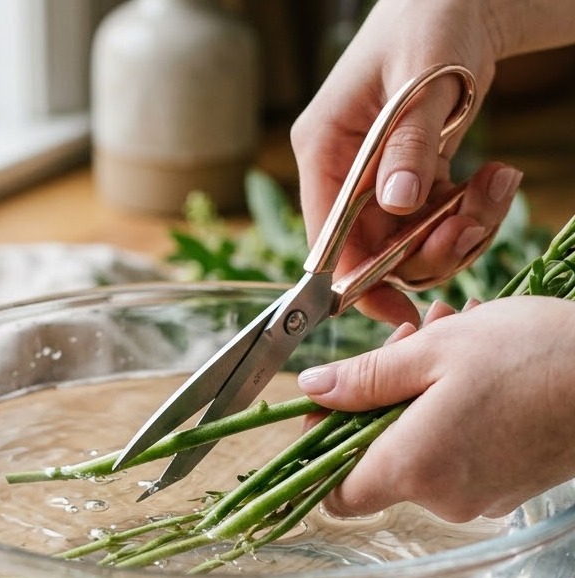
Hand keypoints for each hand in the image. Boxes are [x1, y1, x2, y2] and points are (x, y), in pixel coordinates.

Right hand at [291, 0, 521, 325]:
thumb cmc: (432, 19)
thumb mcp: (423, 79)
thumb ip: (408, 143)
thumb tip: (397, 204)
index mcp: (323, 149)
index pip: (326, 237)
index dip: (356, 280)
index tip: (398, 309)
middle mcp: (342, 170)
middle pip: (370, 250)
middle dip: (425, 250)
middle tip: (472, 224)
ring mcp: (374, 177)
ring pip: (406, 242)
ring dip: (457, 231)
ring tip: (494, 188)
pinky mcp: (407, 176)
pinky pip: (431, 222)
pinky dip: (467, 213)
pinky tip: (493, 179)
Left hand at [297, 296, 574, 521]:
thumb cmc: (534, 355)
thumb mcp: (434, 351)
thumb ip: (364, 378)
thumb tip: (313, 390)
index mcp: (412, 468)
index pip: (336, 493)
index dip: (323, 449)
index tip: (331, 406)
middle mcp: (442, 497)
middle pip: (378, 458)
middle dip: (379, 395)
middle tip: (406, 340)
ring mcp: (479, 497)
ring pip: (420, 447)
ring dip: (419, 392)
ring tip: (447, 335)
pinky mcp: (508, 487)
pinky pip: (457, 452)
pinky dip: (451, 411)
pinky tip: (476, 365)